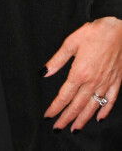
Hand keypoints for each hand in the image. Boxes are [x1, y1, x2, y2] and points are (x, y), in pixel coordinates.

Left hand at [43, 16, 121, 131]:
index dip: (55, 107)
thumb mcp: (70, 43)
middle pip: (77, 105)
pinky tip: (98, 118)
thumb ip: (57, 60)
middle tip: (58, 128)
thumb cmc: (94, 33)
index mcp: (79, 73)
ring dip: (82, 120)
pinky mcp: (116, 82)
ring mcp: (106, 83)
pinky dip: (104, 111)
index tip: (48, 115)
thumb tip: (44, 72)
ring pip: (92, 107)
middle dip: (66, 118)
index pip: (64, 96)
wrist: (117, 29)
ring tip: (74, 129)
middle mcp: (93, 82)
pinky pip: (110, 101)